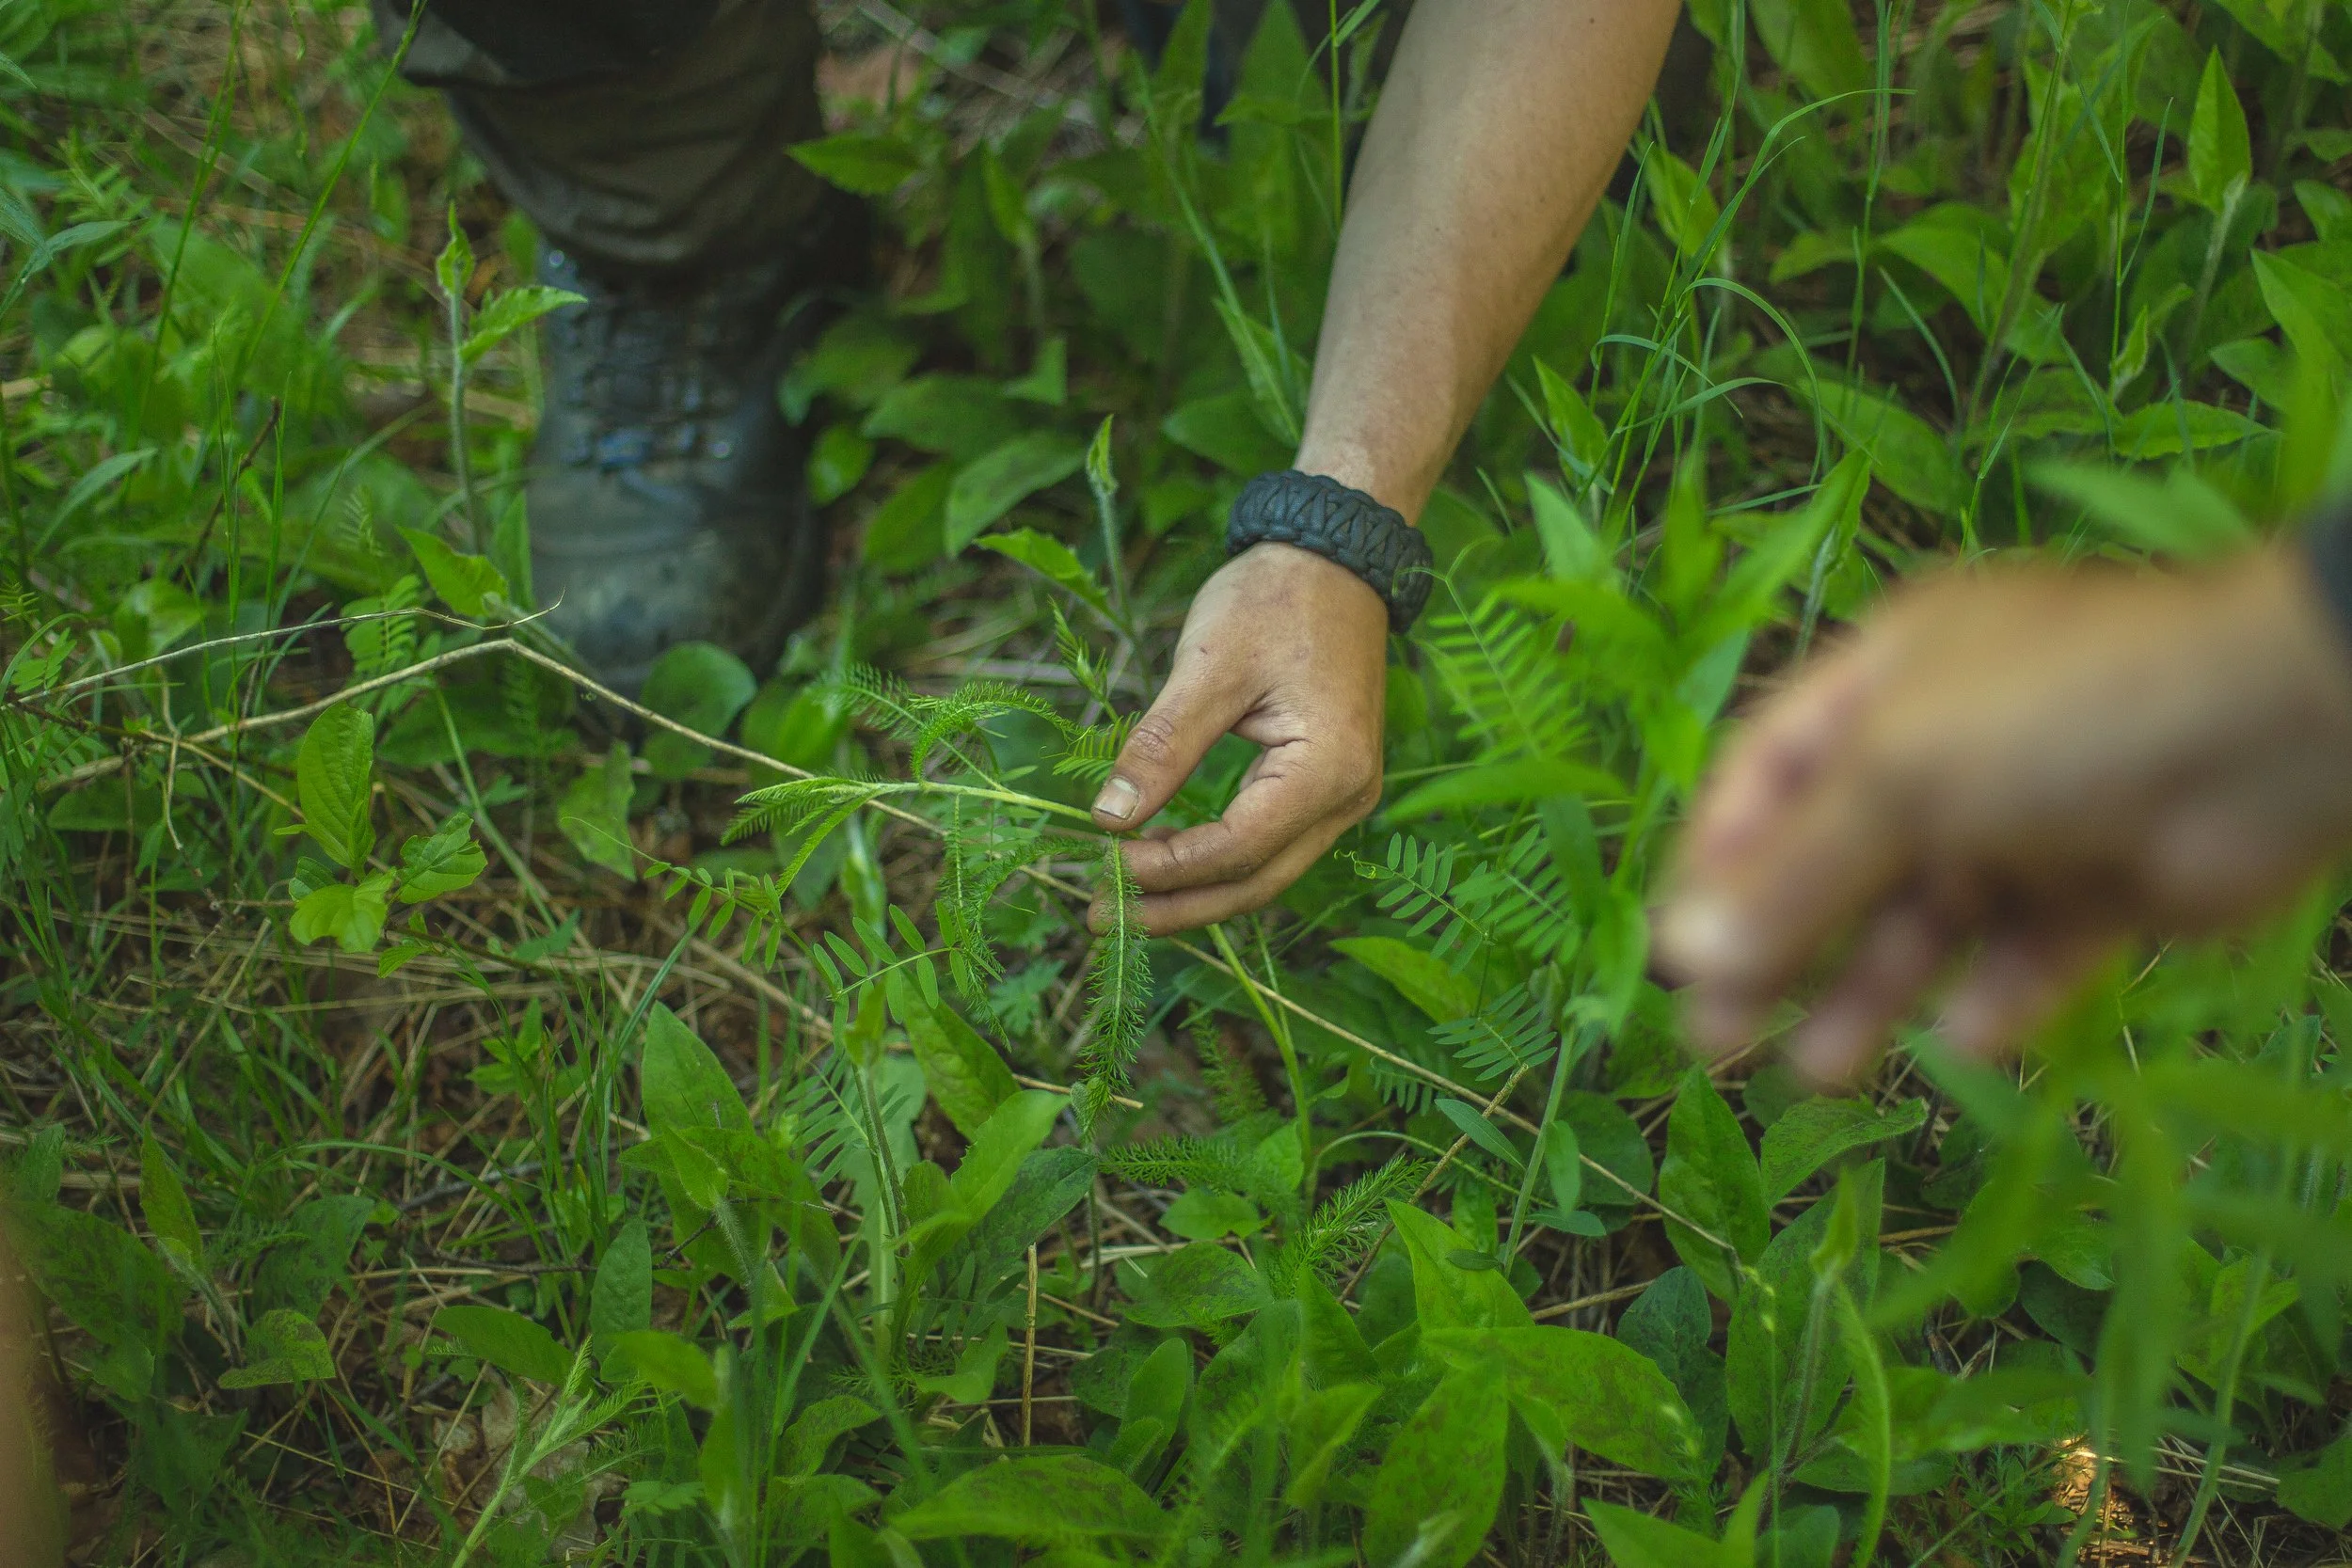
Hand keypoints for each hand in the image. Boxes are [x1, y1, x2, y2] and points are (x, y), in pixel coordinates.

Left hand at [1088, 542, 1389, 934]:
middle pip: (1255, 883)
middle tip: (1102, 918)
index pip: (1237, 848)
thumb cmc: (1274, 600)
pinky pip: (1270, 846)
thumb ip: (1161, 747)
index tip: (1102, 863)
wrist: (1333, 559)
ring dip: (1194, 893)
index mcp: (1327, 770)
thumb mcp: (1207, 668)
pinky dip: (1216, 863)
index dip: (1167, 867)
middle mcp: (1348, 798)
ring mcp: (1344, 798)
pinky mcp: (1327, 788)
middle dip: (1176, 906)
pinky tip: (1165, 860)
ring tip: (1124, 900)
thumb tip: (1107, 820)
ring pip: (1264, 874)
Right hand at [1655, 547, 2351, 1084]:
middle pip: (1834, 861)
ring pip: (1923, 920)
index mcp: (1886, 683)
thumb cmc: (2051, 719)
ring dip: (1869, 994)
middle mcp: (1947, 747)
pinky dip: (1994, 998)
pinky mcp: (2103, 887)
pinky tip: (1966, 1037)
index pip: (1767, 779)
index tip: (1672, 952)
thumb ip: (1790, 874)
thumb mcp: (1896, 779)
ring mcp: (2028, 820)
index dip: (1714, 863)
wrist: (2274, 730)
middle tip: (1715, 1042)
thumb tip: (1680, 956)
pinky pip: (2026, 953)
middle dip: (1777, 950)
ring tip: (1816, 1077)